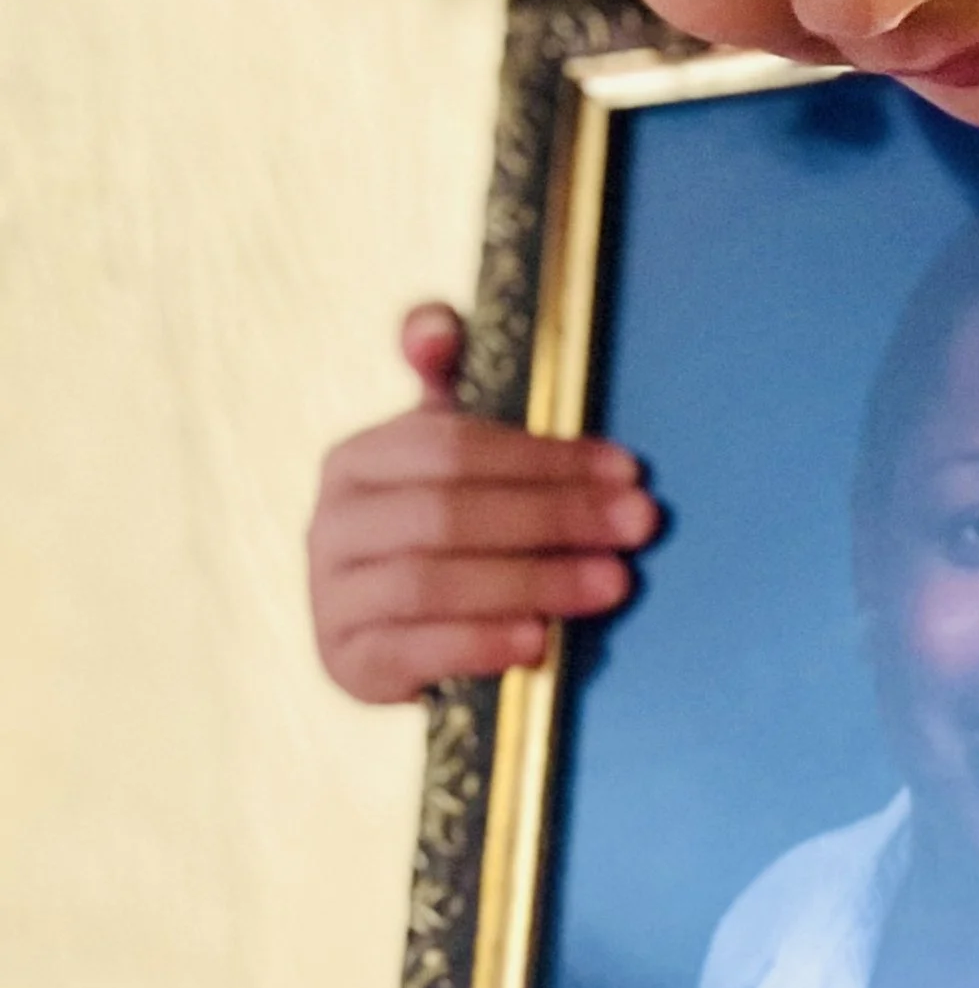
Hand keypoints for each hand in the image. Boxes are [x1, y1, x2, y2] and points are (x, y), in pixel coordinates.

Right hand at [308, 304, 657, 704]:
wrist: (402, 637)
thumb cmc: (447, 528)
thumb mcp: (450, 456)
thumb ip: (450, 382)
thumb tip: (434, 326)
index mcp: (359, 457)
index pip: (455, 446)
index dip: (544, 456)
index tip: (628, 468)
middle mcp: (331, 522)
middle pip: (450, 512)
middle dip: (557, 516)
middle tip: (638, 523)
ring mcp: (331, 594)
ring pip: (432, 580)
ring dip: (534, 581)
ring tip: (611, 583)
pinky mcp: (345, 661)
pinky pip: (413, 649)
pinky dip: (480, 643)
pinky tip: (540, 640)